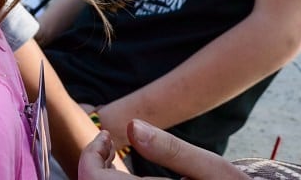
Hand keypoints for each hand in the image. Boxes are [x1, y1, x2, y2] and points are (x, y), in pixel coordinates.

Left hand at [77, 121, 248, 179]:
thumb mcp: (210, 168)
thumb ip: (171, 149)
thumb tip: (131, 126)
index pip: (94, 179)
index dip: (90, 155)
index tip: (106, 136)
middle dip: (92, 164)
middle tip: (107, 143)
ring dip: (100, 176)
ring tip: (114, 156)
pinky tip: (125, 175)